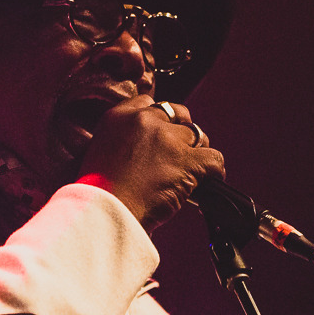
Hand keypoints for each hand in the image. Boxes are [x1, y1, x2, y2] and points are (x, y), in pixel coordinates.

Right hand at [75, 95, 225, 232]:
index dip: (160, 120)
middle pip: (177, 114)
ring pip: (197, 136)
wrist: (105, 212)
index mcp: (118, 117)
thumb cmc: (99, 193)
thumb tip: (144, 148)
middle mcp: (143, 121)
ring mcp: (167, 139)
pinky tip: (208, 180)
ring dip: (196, 153)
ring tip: (190, 171)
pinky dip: (215, 171)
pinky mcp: (186, 160)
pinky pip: (214, 158)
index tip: (162, 133)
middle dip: (181, 132)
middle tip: (179, 153)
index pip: (148, 102)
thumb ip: (122, 142)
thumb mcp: (99, 154)